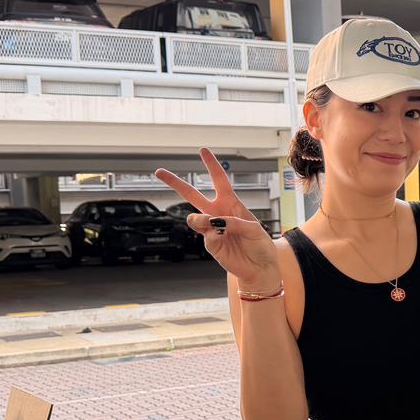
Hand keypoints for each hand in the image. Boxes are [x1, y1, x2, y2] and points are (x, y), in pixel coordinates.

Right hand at [156, 149, 279, 288]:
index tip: (202, 150)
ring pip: (194, 218)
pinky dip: (214, 236)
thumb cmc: (260, 245)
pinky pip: (205, 236)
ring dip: (201, 220)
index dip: (211, 165)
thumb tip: (213, 223)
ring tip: (213, 225)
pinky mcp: (210, 244)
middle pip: (192, 195)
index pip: (219, 180)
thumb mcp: (254, 228)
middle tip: (159, 172)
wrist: (260, 268)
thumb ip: (234, 222)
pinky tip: (222, 239)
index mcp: (231, 203)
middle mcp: (218, 213)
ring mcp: (212, 229)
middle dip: (175, 183)